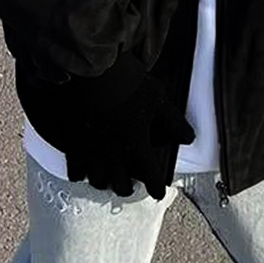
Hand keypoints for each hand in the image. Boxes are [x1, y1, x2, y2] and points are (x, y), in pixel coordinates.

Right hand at [15, 52, 195, 200]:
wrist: (94, 71)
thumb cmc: (128, 83)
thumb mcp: (159, 100)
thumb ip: (174, 123)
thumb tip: (189, 138)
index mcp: (138, 147)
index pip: (151, 179)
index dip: (156, 188)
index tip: (158, 191)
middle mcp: (115, 156)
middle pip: (121, 186)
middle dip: (129, 187)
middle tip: (132, 183)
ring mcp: (92, 151)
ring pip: (98, 181)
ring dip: (106, 181)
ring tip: (110, 177)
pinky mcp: (74, 144)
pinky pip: (76, 171)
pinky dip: (81, 173)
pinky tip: (85, 169)